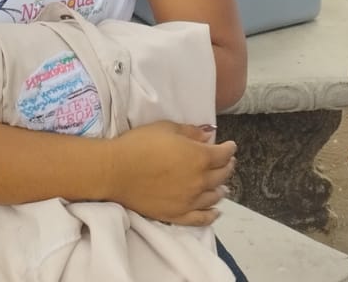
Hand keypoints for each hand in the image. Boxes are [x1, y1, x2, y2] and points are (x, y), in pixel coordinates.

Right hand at [106, 121, 235, 225]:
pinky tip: (215, 211)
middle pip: (221, 175)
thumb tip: (208, 135)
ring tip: (222, 186)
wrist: (117, 171)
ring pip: (214, 197)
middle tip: (227, 162)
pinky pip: (200, 218)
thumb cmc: (140, 144)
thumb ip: (190, 132)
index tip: (230, 146)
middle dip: (227, 166)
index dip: (229, 149)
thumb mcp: (167, 128)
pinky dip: (211, 215)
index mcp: (199, 157)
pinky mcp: (177, 215)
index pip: (223, 154)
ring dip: (221, 189)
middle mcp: (199, 181)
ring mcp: (189, 201)